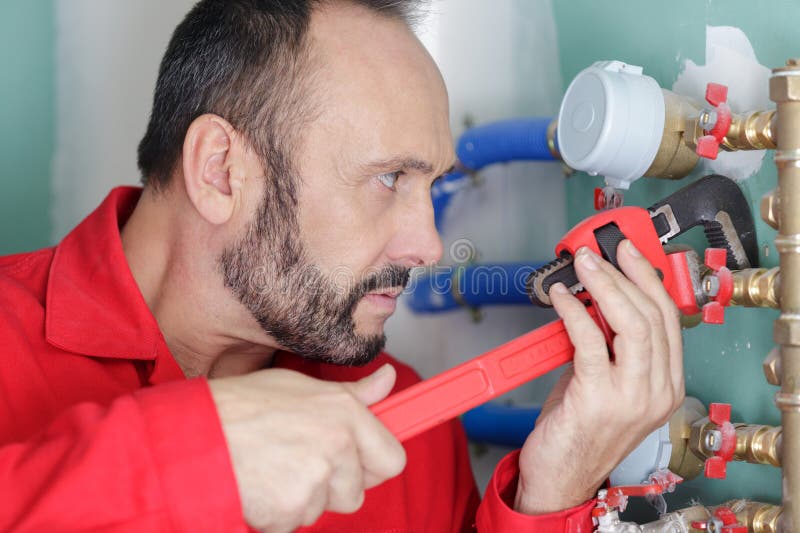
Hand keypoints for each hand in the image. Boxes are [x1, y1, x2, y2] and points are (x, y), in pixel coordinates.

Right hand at [209, 363, 405, 531]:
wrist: (193, 434)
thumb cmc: (241, 407)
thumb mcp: (300, 387)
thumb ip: (352, 393)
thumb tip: (388, 380)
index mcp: (345, 413)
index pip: (392, 459)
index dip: (373, 465)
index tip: (355, 463)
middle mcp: (337, 446)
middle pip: (356, 492)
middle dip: (332, 487)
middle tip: (297, 462)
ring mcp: (315, 481)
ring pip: (322, 509)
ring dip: (301, 499)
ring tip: (270, 468)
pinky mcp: (290, 510)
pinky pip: (293, 524)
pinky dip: (276, 514)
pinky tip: (258, 485)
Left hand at [514, 241, 683, 513]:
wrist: (560, 479)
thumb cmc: (579, 431)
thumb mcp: (604, 382)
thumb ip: (607, 345)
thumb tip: (594, 301)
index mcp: (666, 386)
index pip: (669, 319)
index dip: (649, 278)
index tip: (630, 252)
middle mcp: (657, 391)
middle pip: (653, 316)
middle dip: (625, 273)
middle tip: (599, 251)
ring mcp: (632, 397)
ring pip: (632, 324)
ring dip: (604, 285)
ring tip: (583, 263)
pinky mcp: (599, 399)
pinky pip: (590, 341)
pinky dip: (575, 311)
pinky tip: (562, 297)